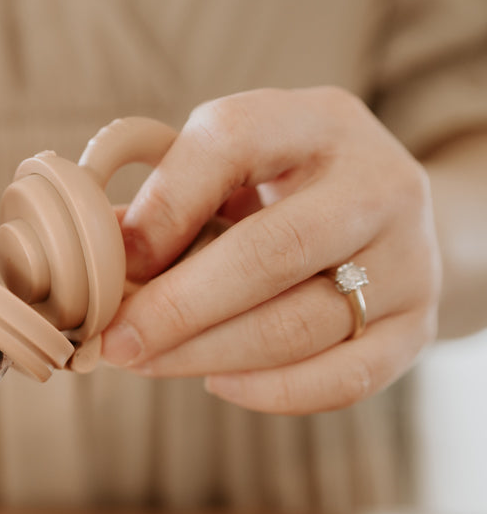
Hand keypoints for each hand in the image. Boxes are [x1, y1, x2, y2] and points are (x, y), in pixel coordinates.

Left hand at [101, 87, 440, 413]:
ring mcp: (408, 257)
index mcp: (316, 122)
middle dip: (177, 307)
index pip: (233, 141)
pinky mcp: (419, 325)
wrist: (387, 217)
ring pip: (299, 325)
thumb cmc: (283, 191)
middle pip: (270, 252)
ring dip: (205, 355)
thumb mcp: (233, 168)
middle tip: (115, 342)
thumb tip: (94, 250)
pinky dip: (270, 391)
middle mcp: (377, 183)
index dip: (164, 206)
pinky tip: (217, 383)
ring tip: (146, 362)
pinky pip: (343, 378)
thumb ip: (168, 200)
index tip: (117, 261)